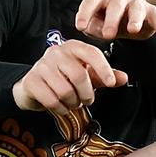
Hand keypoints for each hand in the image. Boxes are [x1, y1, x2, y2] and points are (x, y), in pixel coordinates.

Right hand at [12, 40, 127, 114]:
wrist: (34, 87)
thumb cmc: (64, 79)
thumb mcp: (87, 76)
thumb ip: (106, 77)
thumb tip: (123, 78)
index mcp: (73, 47)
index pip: (92, 53)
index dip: (104, 69)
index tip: (111, 83)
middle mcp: (56, 52)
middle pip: (79, 76)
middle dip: (87, 94)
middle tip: (86, 100)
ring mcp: (41, 65)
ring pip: (65, 91)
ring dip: (73, 103)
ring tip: (72, 103)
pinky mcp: (31, 81)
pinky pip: (52, 100)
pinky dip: (60, 109)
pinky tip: (61, 107)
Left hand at [74, 0, 155, 41]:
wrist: (129, 25)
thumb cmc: (107, 22)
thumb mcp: (95, 25)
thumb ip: (90, 26)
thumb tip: (89, 28)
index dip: (86, 12)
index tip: (80, 27)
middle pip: (116, 3)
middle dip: (112, 19)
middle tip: (107, 35)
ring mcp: (137, 1)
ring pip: (137, 8)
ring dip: (135, 19)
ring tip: (132, 31)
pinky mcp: (152, 11)